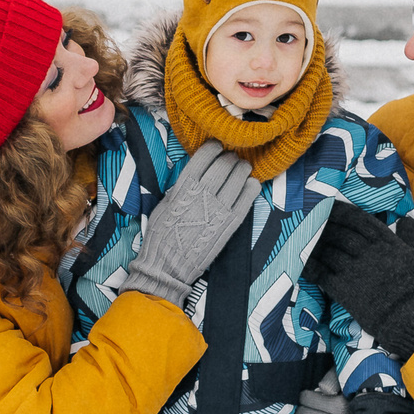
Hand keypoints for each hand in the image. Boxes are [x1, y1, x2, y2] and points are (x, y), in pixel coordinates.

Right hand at [120, 139, 256, 306]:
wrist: (169, 266)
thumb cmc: (162, 235)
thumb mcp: (164, 204)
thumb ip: (181, 187)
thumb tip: (197, 173)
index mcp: (183, 187)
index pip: (204, 156)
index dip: (213, 148)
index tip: (216, 147)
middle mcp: (203, 195)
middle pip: (224, 164)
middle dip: (230, 157)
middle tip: (232, 158)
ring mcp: (219, 209)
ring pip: (239, 178)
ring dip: (242, 169)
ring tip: (242, 168)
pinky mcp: (231, 223)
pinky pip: (248, 199)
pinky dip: (252, 187)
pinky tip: (251, 184)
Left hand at [310, 204, 413, 361]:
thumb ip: (411, 238)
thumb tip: (406, 220)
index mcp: (387, 242)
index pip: (359, 220)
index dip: (342, 211)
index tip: (330, 205)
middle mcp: (367, 252)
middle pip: (339, 232)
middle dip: (324, 224)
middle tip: (310, 219)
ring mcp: (354, 270)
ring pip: (328, 250)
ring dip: (314, 243)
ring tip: (303, 238)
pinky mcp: (344, 290)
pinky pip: (321, 273)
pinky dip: (310, 266)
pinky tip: (300, 262)